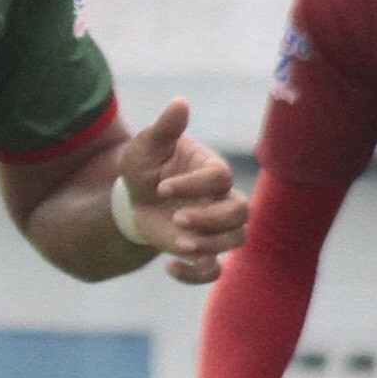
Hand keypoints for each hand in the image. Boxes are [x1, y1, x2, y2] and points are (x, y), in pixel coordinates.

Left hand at [117, 101, 250, 283]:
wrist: (135, 196)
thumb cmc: (146, 166)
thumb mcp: (147, 147)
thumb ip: (165, 128)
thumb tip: (179, 102)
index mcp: (211, 170)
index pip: (220, 177)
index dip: (194, 185)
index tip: (160, 188)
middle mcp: (220, 198)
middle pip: (241, 212)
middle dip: (211, 219)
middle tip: (177, 219)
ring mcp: (214, 226)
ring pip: (237, 240)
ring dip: (209, 246)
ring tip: (177, 243)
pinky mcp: (201, 250)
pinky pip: (214, 271)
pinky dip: (195, 275)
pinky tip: (169, 266)